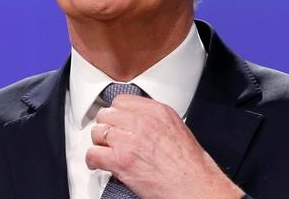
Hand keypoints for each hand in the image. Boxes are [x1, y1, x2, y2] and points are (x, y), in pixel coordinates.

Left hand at [87, 94, 244, 198]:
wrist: (195, 186)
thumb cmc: (190, 165)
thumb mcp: (176, 128)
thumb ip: (154, 119)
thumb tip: (136, 120)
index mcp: (156, 111)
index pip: (121, 100)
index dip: (116, 113)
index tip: (115, 121)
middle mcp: (142, 122)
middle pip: (106, 115)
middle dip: (106, 127)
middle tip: (109, 138)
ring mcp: (129, 140)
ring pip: (97, 133)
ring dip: (99, 144)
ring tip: (105, 152)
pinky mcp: (121, 160)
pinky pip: (93, 154)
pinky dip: (93, 160)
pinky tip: (98, 164)